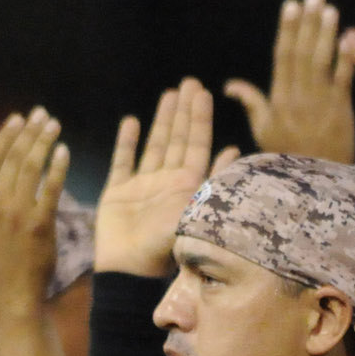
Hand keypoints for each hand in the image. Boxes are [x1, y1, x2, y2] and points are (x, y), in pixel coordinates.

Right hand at [0, 108, 69, 304]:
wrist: (9, 292)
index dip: (4, 136)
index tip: (17, 119)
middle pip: (13, 159)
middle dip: (28, 132)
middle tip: (42, 114)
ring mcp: (17, 214)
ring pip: (31, 168)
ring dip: (43, 142)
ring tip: (54, 125)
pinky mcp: (40, 224)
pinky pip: (50, 189)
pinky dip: (57, 168)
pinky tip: (64, 151)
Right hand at [95, 79, 232, 277]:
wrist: (130, 273)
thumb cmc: (166, 248)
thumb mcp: (198, 212)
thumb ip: (213, 181)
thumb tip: (236, 150)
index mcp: (189, 185)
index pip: (197, 143)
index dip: (200, 117)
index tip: (203, 92)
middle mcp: (168, 182)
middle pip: (178, 139)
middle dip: (184, 111)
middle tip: (189, 83)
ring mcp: (142, 186)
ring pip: (154, 145)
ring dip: (161, 121)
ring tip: (168, 95)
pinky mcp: (118, 194)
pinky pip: (123, 163)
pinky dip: (126, 143)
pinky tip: (130, 122)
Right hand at [223, 0, 354, 162]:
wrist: (312, 180)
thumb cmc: (284, 155)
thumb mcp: (261, 130)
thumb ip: (250, 102)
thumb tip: (229, 85)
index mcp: (277, 98)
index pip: (282, 57)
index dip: (287, 30)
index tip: (290, 6)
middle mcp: (297, 95)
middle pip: (302, 53)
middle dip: (307, 23)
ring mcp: (321, 101)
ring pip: (322, 61)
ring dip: (326, 34)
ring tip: (329, 9)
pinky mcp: (342, 107)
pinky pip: (344, 79)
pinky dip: (347, 58)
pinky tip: (350, 37)